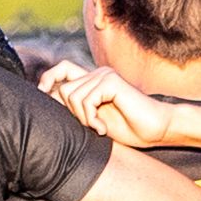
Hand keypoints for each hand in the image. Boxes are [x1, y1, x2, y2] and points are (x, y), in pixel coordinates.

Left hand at [42, 63, 166, 146]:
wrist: (157, 130)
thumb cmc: (129, 128)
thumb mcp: (94, 120)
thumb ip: (75, 110)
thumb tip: (46, 102)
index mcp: (93, 81)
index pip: (62, 70)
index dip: (47, 81)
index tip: (43, 98)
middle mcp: (98, 74)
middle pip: (64, 89)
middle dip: (71, 114)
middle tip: (90, 127)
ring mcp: (105, 75)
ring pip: (72, 96)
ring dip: (83, 119)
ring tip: (98, 129)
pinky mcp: (111, 81)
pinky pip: (86, 100)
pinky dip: (91, 119)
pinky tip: (102, 129)